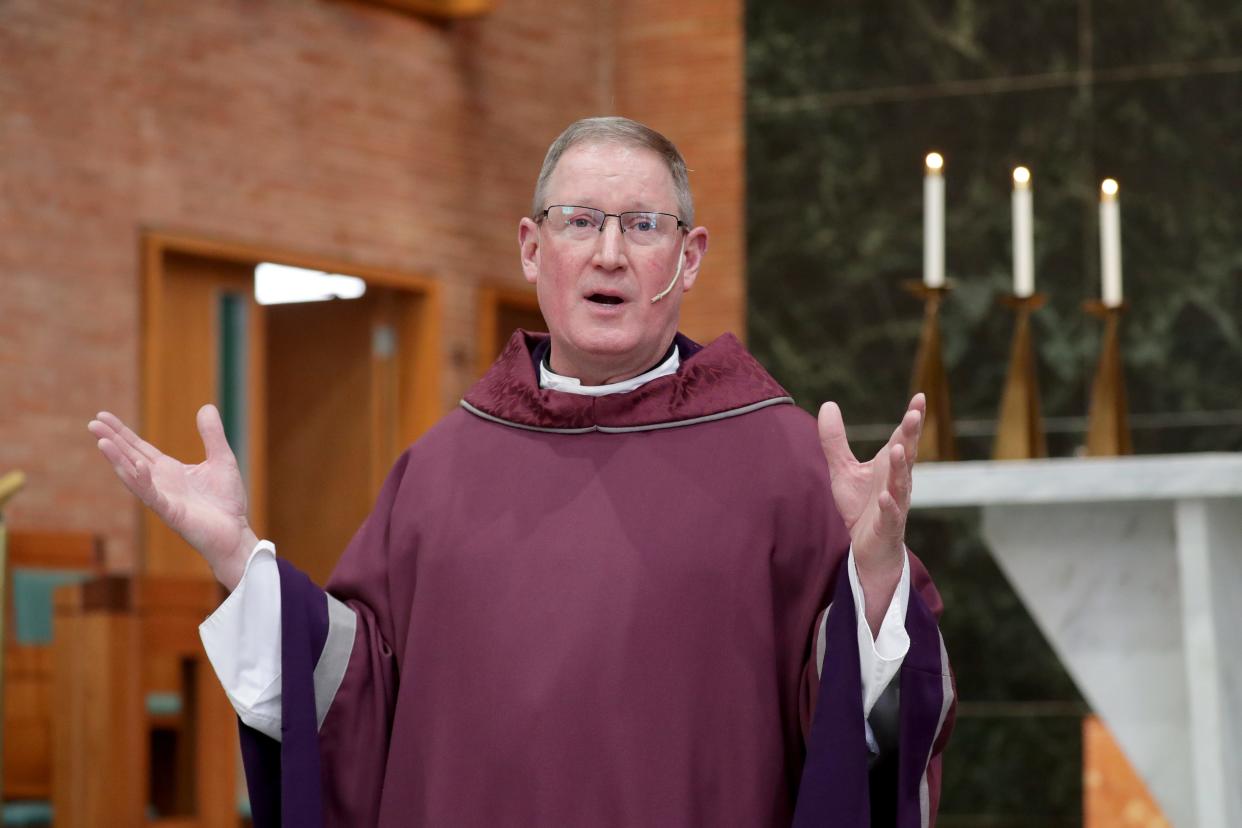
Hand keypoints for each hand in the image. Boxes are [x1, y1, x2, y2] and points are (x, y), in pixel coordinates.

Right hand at [88, 404, 256, 590]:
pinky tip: (136, 464)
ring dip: (118, 460)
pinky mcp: (171, 513)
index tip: (102, 416)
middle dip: (112, 441)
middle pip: (130, 458)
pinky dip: (143, 480)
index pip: (138, 448)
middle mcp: (160, 483)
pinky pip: (153, 495)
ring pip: (134, 477)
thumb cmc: (226, 501)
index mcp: (168, 471)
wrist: (235, 533)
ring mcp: (162, 498)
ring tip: (103, 442)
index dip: (121, 433)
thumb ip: (213, 435)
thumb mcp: (222, 459)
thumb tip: (206, 407)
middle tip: (91, 423)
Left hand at [817, 394, 924, 628]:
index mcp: (889, 466)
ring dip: (901, 467)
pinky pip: (890, 515)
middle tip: (915, 413)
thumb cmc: (862, 506)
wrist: (868, 548)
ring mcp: (895, 504)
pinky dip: (890, 506)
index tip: (920, 396)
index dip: (911, 418)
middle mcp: (897, 482)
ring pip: (901, 483)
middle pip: (907, 455)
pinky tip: (885, 497)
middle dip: (911, 435)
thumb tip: (828, 404)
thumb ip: (835, 440)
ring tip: (900, 448)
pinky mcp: (887, 526)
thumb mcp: (843, 469)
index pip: (903, 437)